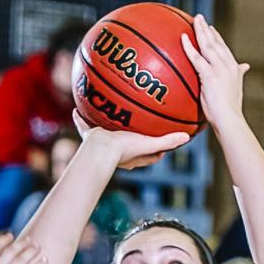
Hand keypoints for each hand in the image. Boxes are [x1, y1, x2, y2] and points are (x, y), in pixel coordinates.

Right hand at [73, 110, 188, 171]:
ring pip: (105, 132)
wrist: (100, 153)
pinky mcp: (90, 138)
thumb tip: (187, 137)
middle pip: (128, 141)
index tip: (166, 136)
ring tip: (109, 108)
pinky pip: (84, 125)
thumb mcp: (149, 144)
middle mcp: (119, 151)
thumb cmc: (124, 151)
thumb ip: (167, 140)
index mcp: (134, 155)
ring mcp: (103, 144)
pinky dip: (80, 119)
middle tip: (139, 122)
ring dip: (107, 123)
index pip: (150, 153)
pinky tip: (77, 108)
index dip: (159, 146)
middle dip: (133, 133)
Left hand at [180, 13, 248, 127]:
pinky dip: (190, 47)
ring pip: (208, 45)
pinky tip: (183, 38)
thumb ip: (236, 79)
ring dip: (200, 31)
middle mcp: (228, 65)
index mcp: (234, 69)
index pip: (223, 49)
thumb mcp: (233, 93)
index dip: (216, 37)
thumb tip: (244, 69)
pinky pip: (197, 58)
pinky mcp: (210, 75)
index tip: (210, 28)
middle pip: (216, 42)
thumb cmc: (229, 113)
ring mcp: (220, 69)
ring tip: (193, 20)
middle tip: (198, 17)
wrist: (229, 120)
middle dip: (207, 29)